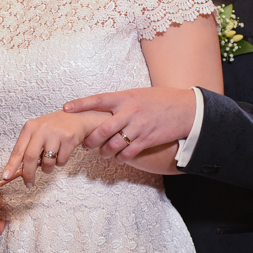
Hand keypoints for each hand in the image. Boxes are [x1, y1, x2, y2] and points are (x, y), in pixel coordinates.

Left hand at [2, 110, 106, 187]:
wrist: (78, 116)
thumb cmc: (56, 126)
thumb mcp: (38, 131)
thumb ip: (30, 147)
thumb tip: (22, 169)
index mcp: (30, 127)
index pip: (18, 149)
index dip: (11, 165)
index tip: (6, 176)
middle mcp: (41, 129)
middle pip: (30, 158)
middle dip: (28, 174)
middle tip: (29, 183)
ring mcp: (55, 134)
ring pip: (47, 162)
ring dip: (48, 168)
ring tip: (51, 161)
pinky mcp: (68, 139)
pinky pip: (61, 161)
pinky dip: (61, 162)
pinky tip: (63, 152)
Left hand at [65, 87, 195, 163]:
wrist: (187, 109)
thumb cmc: (161, 100)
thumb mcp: (139, 94)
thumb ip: (122, 102)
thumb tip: (104, 108)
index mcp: (125, 97)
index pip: (98, 100)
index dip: (80, 104)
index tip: (65, 108)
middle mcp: (130, 111)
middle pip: (102, 129)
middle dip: (90, 139)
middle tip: (85, 144)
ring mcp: (139, 126)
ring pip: (113, 144)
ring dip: (105, 151)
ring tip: (103, 152)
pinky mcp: (147, 139)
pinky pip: (128, 152)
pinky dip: (120, 157)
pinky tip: (118, 158)